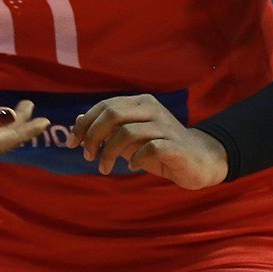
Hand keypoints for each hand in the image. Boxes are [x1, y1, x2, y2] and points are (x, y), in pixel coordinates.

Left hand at [70, 95, 227, 188]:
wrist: (200, 160)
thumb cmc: (160, 148)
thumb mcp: (130, 138)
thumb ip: (107, 128)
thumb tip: (78, 120)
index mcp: (140, 103)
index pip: (105, 106)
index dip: (85, 123)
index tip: (72, 142)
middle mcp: (152, 110)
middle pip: (113, 115)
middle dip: (93, 135)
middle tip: (87, 155)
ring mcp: (165, 127)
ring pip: (127, 132)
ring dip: (109, 152)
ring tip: (103, 167)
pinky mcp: (175, 146)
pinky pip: (149, 149)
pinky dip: (134, 159)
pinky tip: (131, 166)